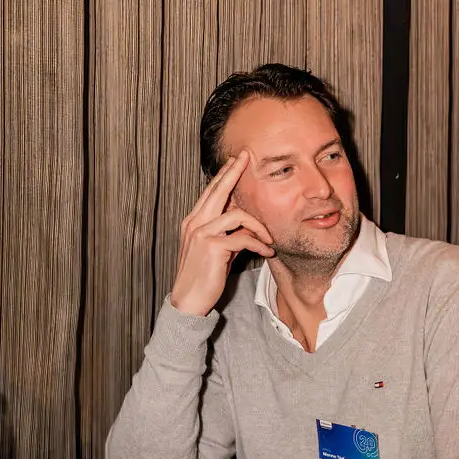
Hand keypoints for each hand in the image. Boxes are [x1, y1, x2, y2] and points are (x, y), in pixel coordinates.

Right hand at [170, 152, 274, 315]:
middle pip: (218, 190)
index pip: (210, 192)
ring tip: (269, 239)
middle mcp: (194, 223)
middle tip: (247, 158)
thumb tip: (245, 222)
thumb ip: (226, 233)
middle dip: (234, 172)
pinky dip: (259, 244)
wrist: (188, 301)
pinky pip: (243, 238)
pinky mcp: (212, 247)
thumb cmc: (203, 276)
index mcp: (193, 221)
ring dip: (259, 226)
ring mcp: (201, 233)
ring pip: (237, 214)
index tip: (236, 160)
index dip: (224, 175)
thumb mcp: (215, 249)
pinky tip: (267, 252)